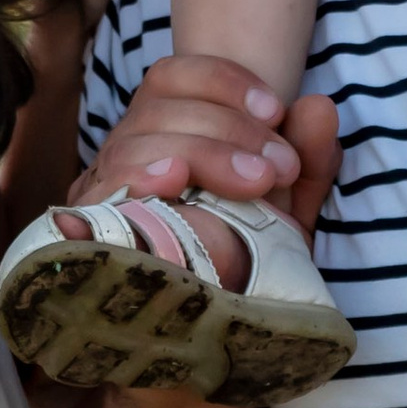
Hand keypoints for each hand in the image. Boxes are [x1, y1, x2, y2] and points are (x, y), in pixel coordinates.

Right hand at [80, 51, 340, 240]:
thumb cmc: (249, 258)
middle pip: (158, 109)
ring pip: (132, 142)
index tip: (275, 110)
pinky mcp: (88, 231)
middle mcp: (127, 153)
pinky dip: (137, 177)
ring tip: (252, 183)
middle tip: (278, 167)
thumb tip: (318, 107)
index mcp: (166, 132)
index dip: (222, 80)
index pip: (172, 77)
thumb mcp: (290, 207)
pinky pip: (100, 191)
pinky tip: (172, 181)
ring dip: (201, 152)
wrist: (218, 330)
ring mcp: (101, 192)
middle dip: (228, 127)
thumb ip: (309, 157)